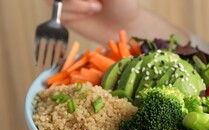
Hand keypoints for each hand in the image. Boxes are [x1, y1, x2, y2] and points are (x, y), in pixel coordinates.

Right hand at [45, 0, 188, 43]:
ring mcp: (70, 1)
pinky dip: (73, 13)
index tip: (93, 2)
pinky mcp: (68, 14)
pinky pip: (58, 12)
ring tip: (95, 8)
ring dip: (74, 5)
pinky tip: (91, 12)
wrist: (130, 29)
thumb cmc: (128, 6)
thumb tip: (92, 0)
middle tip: (94, 4)